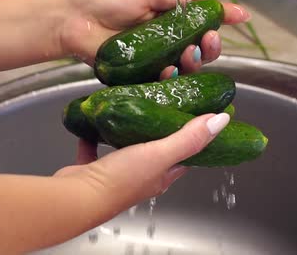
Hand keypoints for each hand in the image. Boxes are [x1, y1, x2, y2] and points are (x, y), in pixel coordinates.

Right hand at [54, 113, 229, 215]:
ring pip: (125, 146)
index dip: (193, 133)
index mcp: (161, 175)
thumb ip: (189, 139)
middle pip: (155, 147)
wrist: (75, 198)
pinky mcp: (92, 169)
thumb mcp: (160, 154)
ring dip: (127, 127)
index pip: (185, 153)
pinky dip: (95, 135)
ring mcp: (115, 173)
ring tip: (129, 104)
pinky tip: (95, 120)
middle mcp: (140, 176)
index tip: (196, 110)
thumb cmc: (119, 181)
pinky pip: (94, 148)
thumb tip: (220, 121)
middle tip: (159, 99)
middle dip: (158, 124)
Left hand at [59, 0, 250, 77]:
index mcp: (166, 19)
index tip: (241, 17)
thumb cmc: (105, 0)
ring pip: (184, 69)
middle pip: (198, 50)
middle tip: (208, 40)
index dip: (220, 21)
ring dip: (194, 63)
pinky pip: (162, 83)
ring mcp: (152, 61)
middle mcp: (163, 42)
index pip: (200, 23)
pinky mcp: (139, 78)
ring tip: (189, 54)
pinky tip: (170, 72)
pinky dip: (170, 78)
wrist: (73, 19)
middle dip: (210, 47)